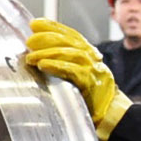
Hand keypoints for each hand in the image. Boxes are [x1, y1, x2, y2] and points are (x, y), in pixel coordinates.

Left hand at [23, 19, 129, 140]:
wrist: (111, 116)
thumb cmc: (90, 97)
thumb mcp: (77, 74)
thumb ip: (63, 62)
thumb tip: (36, 52)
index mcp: (89, 54)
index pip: (71, 35)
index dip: (53, 26)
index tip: (35, 23)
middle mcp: (92, 58)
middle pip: (70, 41)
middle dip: (47, 37)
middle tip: (29, 41)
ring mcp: (94, 70)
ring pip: (71, 54)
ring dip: (48, 53)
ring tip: (31, 57)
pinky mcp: (92, 84)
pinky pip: (73, 71)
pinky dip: (56, 66)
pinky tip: (43, 66)